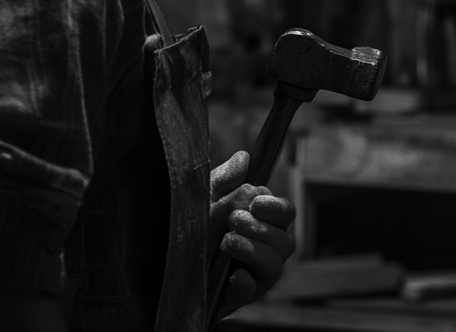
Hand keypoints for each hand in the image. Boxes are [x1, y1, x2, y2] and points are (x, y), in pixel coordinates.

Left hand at [208, 151, 296, 312]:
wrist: (169, 263)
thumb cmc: (196, 225)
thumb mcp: (205, 197)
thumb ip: (226, 179)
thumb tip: (244, 158)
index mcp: (264, 222)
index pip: (286, 213)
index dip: (275, 208)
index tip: (255, 203)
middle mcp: (267, 249)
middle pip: (285, 240)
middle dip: (260, 228)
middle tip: (233, 220)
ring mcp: (256, 275)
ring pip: (274, 265)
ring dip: (252, 250)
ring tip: (226, 242)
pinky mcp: (241, 296)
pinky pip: (253, 291)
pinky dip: (244, 282)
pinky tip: (231, 275)